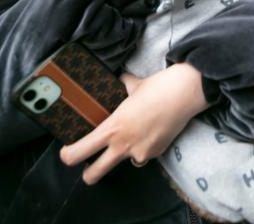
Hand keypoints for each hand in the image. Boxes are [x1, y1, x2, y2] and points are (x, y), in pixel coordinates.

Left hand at [59, 63, 208, 183]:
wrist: (185, 93)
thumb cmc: (157, 87)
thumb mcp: (132, 85)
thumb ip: (120, 86)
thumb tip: (117, 80)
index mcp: (112, 127)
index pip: (79, 151)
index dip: (68, 155)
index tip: (68, 151)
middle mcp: (123, 145)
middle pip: (94, 174)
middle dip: (88, 174)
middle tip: (88, 166)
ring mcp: (140, 153)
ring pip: (123, 163)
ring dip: (122, 156)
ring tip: (131, 137)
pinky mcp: (155, 154)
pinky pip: (142, 156)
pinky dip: (143, 148)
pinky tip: (150, 132)